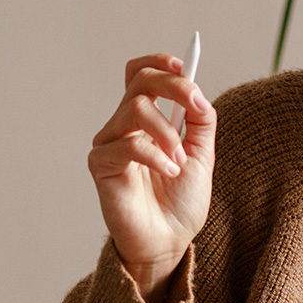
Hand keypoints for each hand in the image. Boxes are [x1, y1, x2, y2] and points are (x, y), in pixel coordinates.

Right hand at [88, 53, 215, 302]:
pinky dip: (156, 154)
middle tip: (195, 105)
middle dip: (174, 86)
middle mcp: (125, 125)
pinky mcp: (101, 165)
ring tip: (180, 161)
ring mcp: (110, 143)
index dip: (160, 62)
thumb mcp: (202, 155)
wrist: (170, 241)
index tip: (185, 64)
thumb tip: (200, 95)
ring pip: (135, 109)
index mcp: (147, 119)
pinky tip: (170, 172)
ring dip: (168, 132)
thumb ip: (201, 122)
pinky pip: (128, 144)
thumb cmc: (181, 201)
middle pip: (139, 81)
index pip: (141, 74)